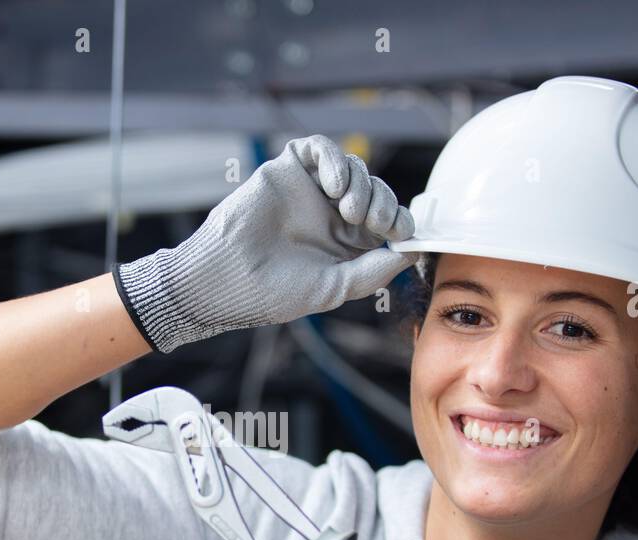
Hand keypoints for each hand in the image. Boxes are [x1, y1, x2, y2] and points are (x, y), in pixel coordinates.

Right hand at [114, 134, 418, 352]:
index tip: (401, 233)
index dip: (401, 221)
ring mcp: (309, 191)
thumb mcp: (334, 288)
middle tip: (373, 222)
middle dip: (384, 203)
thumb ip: (373, 271)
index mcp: (345, 244)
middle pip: (376, 191)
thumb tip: (411, 251)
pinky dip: (335, 159)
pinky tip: (334, 186)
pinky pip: (320, 149)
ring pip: (354, 168)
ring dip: (362, 185)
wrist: (226, 278)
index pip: (386, 221)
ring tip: (347, 210)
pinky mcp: (287, 171)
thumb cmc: (274, 292)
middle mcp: (329, 215)